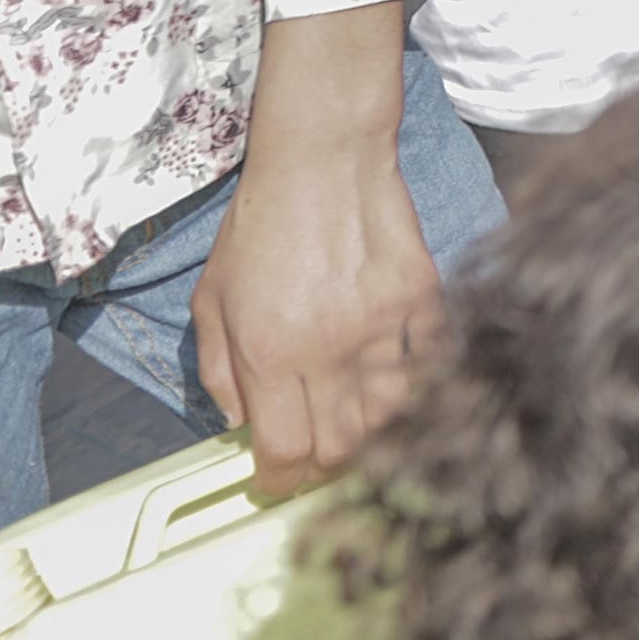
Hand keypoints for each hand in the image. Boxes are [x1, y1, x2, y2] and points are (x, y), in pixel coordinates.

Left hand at [192, 12, 443, 496]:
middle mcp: (331, 349)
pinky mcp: (423, 298)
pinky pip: (427, 363)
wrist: (324, 160)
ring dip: (370, 429)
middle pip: (343, 445)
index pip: (285, 450)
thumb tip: (240, 422)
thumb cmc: (259, 227)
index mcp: (271, 354)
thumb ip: (219, 372)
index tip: (277, 479)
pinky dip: (412, 381)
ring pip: (390, 414)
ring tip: (353, 421)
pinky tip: (395, 379)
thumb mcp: (211, 301)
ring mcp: (384, 325)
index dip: (280, 478)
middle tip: (314, 454)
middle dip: (325, 462)